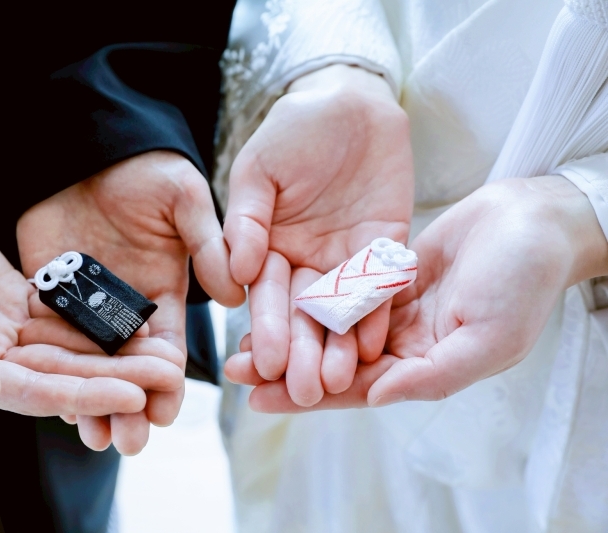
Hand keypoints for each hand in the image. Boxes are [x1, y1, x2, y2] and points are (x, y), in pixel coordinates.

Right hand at [0, 199, 150, 417]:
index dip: (82, 395)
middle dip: (115, 378)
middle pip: (61, 375)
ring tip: (163, 356)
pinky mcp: (16, 303)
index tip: (131, 396)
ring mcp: (4, 330)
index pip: (30, 390)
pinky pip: (63, 319)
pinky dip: (96, 324)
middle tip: (167, 378)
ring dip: (114, 355)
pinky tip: (133, 324)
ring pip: (68, 350)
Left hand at [17, 151, 244, 452]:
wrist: (87, 145)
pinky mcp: (46, 295)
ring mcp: (85, 306)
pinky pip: (47, 340)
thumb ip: (208, 243)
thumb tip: (238, 293)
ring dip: (89, 400)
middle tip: (129, 442)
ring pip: (88, 365)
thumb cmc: (145, 167)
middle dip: (130, 406)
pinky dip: (48, 369)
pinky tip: (49, 398)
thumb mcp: (184, 200)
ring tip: (92, 436)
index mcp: (165, 294)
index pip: (169, 350)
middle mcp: (126, 310)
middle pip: (129, 370)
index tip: (166, 414)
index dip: (168, 384)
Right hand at [223, 64, 412, 405]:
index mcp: (269, 248)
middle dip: (302, 353)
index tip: (263, 363)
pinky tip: (376, 348)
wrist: (349, 102)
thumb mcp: (258, 171)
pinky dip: (378, 316)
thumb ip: (247, 221)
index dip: (265, 328)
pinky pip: (381, 288)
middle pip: (303, 315)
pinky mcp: (384, 250)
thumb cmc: (294, 129)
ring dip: (339, 347)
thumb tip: (238, 277)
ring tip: (339, 382)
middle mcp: (306, 262)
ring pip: (341, 312)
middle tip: (304, 391)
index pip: (266, 296)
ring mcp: (346, 259)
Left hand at [231, 176, 607, 411]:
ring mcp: (394, 308)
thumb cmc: (522, 282)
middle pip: (334, 360)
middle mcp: (404, 343)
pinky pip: (344, 288)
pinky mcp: (388, 274)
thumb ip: (433, 374)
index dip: (308, 397)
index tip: (260, 400)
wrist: (533, 223)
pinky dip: (312, 294)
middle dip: (287, 365)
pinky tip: (278, 292)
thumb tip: (379, 397)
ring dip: (294, 330)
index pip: (356, 390)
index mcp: (425, 366)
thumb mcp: (487, 338)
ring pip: (333, 325)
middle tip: (237, 367)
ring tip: (245, 335)